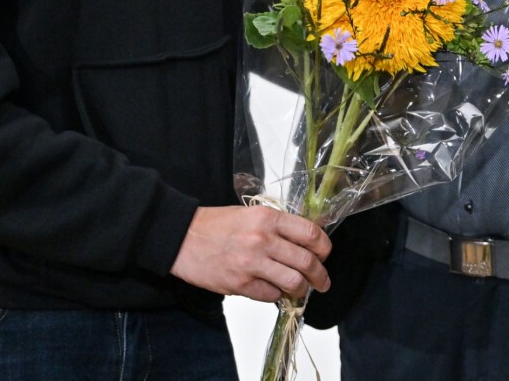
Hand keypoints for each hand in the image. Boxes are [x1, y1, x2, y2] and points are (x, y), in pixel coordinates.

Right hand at [170, 206, 331, 301]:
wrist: (182, 238)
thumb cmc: (216, 224)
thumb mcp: (252, 214)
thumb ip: (278, 226)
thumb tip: (305, 242)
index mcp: (268, 218)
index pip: (310, 233)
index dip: (324, 247)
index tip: (325, 254)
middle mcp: (262, 240)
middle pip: (306, 261)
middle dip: (320, 275)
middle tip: (323, 281)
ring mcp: (251, 264)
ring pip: (293, 282)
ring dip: (302, 289)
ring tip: (302, 290)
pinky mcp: (239, 284)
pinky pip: (270, 295)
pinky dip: (277, 295)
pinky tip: (275, 290)